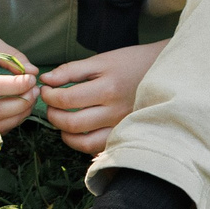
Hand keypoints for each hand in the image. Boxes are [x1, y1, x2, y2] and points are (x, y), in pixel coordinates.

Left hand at [37, 40, 157, 153]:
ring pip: (83, 142)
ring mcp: (121, 127)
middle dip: (53, 115)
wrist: (163, 72)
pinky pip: (98, 148)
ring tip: (60, 119)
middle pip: (72, 123)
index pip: (67, 100)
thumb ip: (70, 70)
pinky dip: (81, 143)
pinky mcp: (125, 135)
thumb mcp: (101, 60)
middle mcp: (115, 112)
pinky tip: (76, 131)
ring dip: (64, 133)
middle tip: (50, 105)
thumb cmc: (130, 63)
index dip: (49, 96)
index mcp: (108, 89)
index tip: (46, 89)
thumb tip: (45, 80)